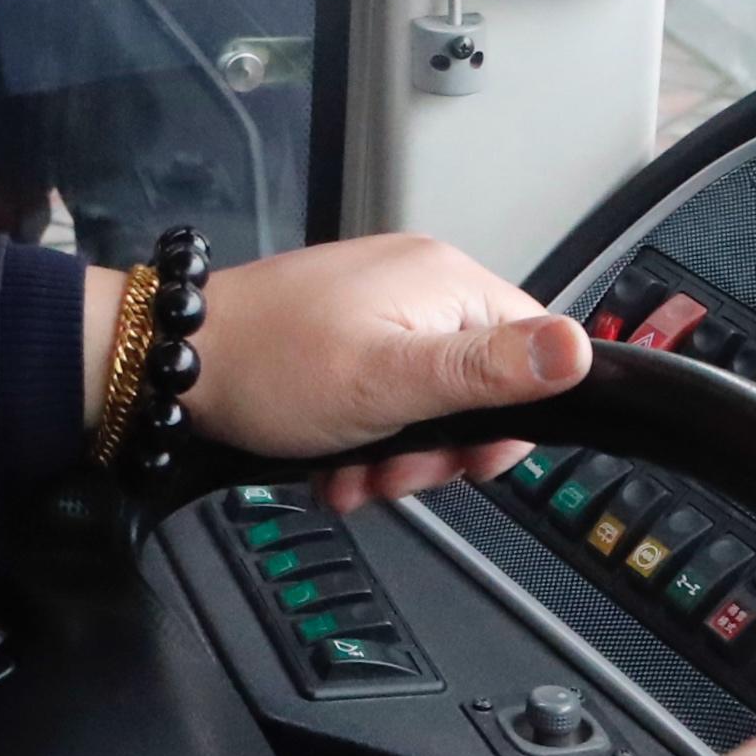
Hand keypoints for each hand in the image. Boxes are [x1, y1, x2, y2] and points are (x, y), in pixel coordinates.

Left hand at [85, 232, 588, 507]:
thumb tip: (580, 349)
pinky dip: (366, 438)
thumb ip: (487, 371)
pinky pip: (387, 396)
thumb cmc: (273, 367)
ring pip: (430, 402)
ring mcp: (381, 308)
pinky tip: (333, 464)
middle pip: (479, 385)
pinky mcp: (347, 334)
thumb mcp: (390, 382)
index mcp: (447, 281)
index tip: (465, 463)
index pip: (533, 351)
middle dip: (438, 449)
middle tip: (394, 474)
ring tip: (351, 474)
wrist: (176, 364)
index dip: (508, 421)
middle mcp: (421, 283)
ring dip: (396, 454)